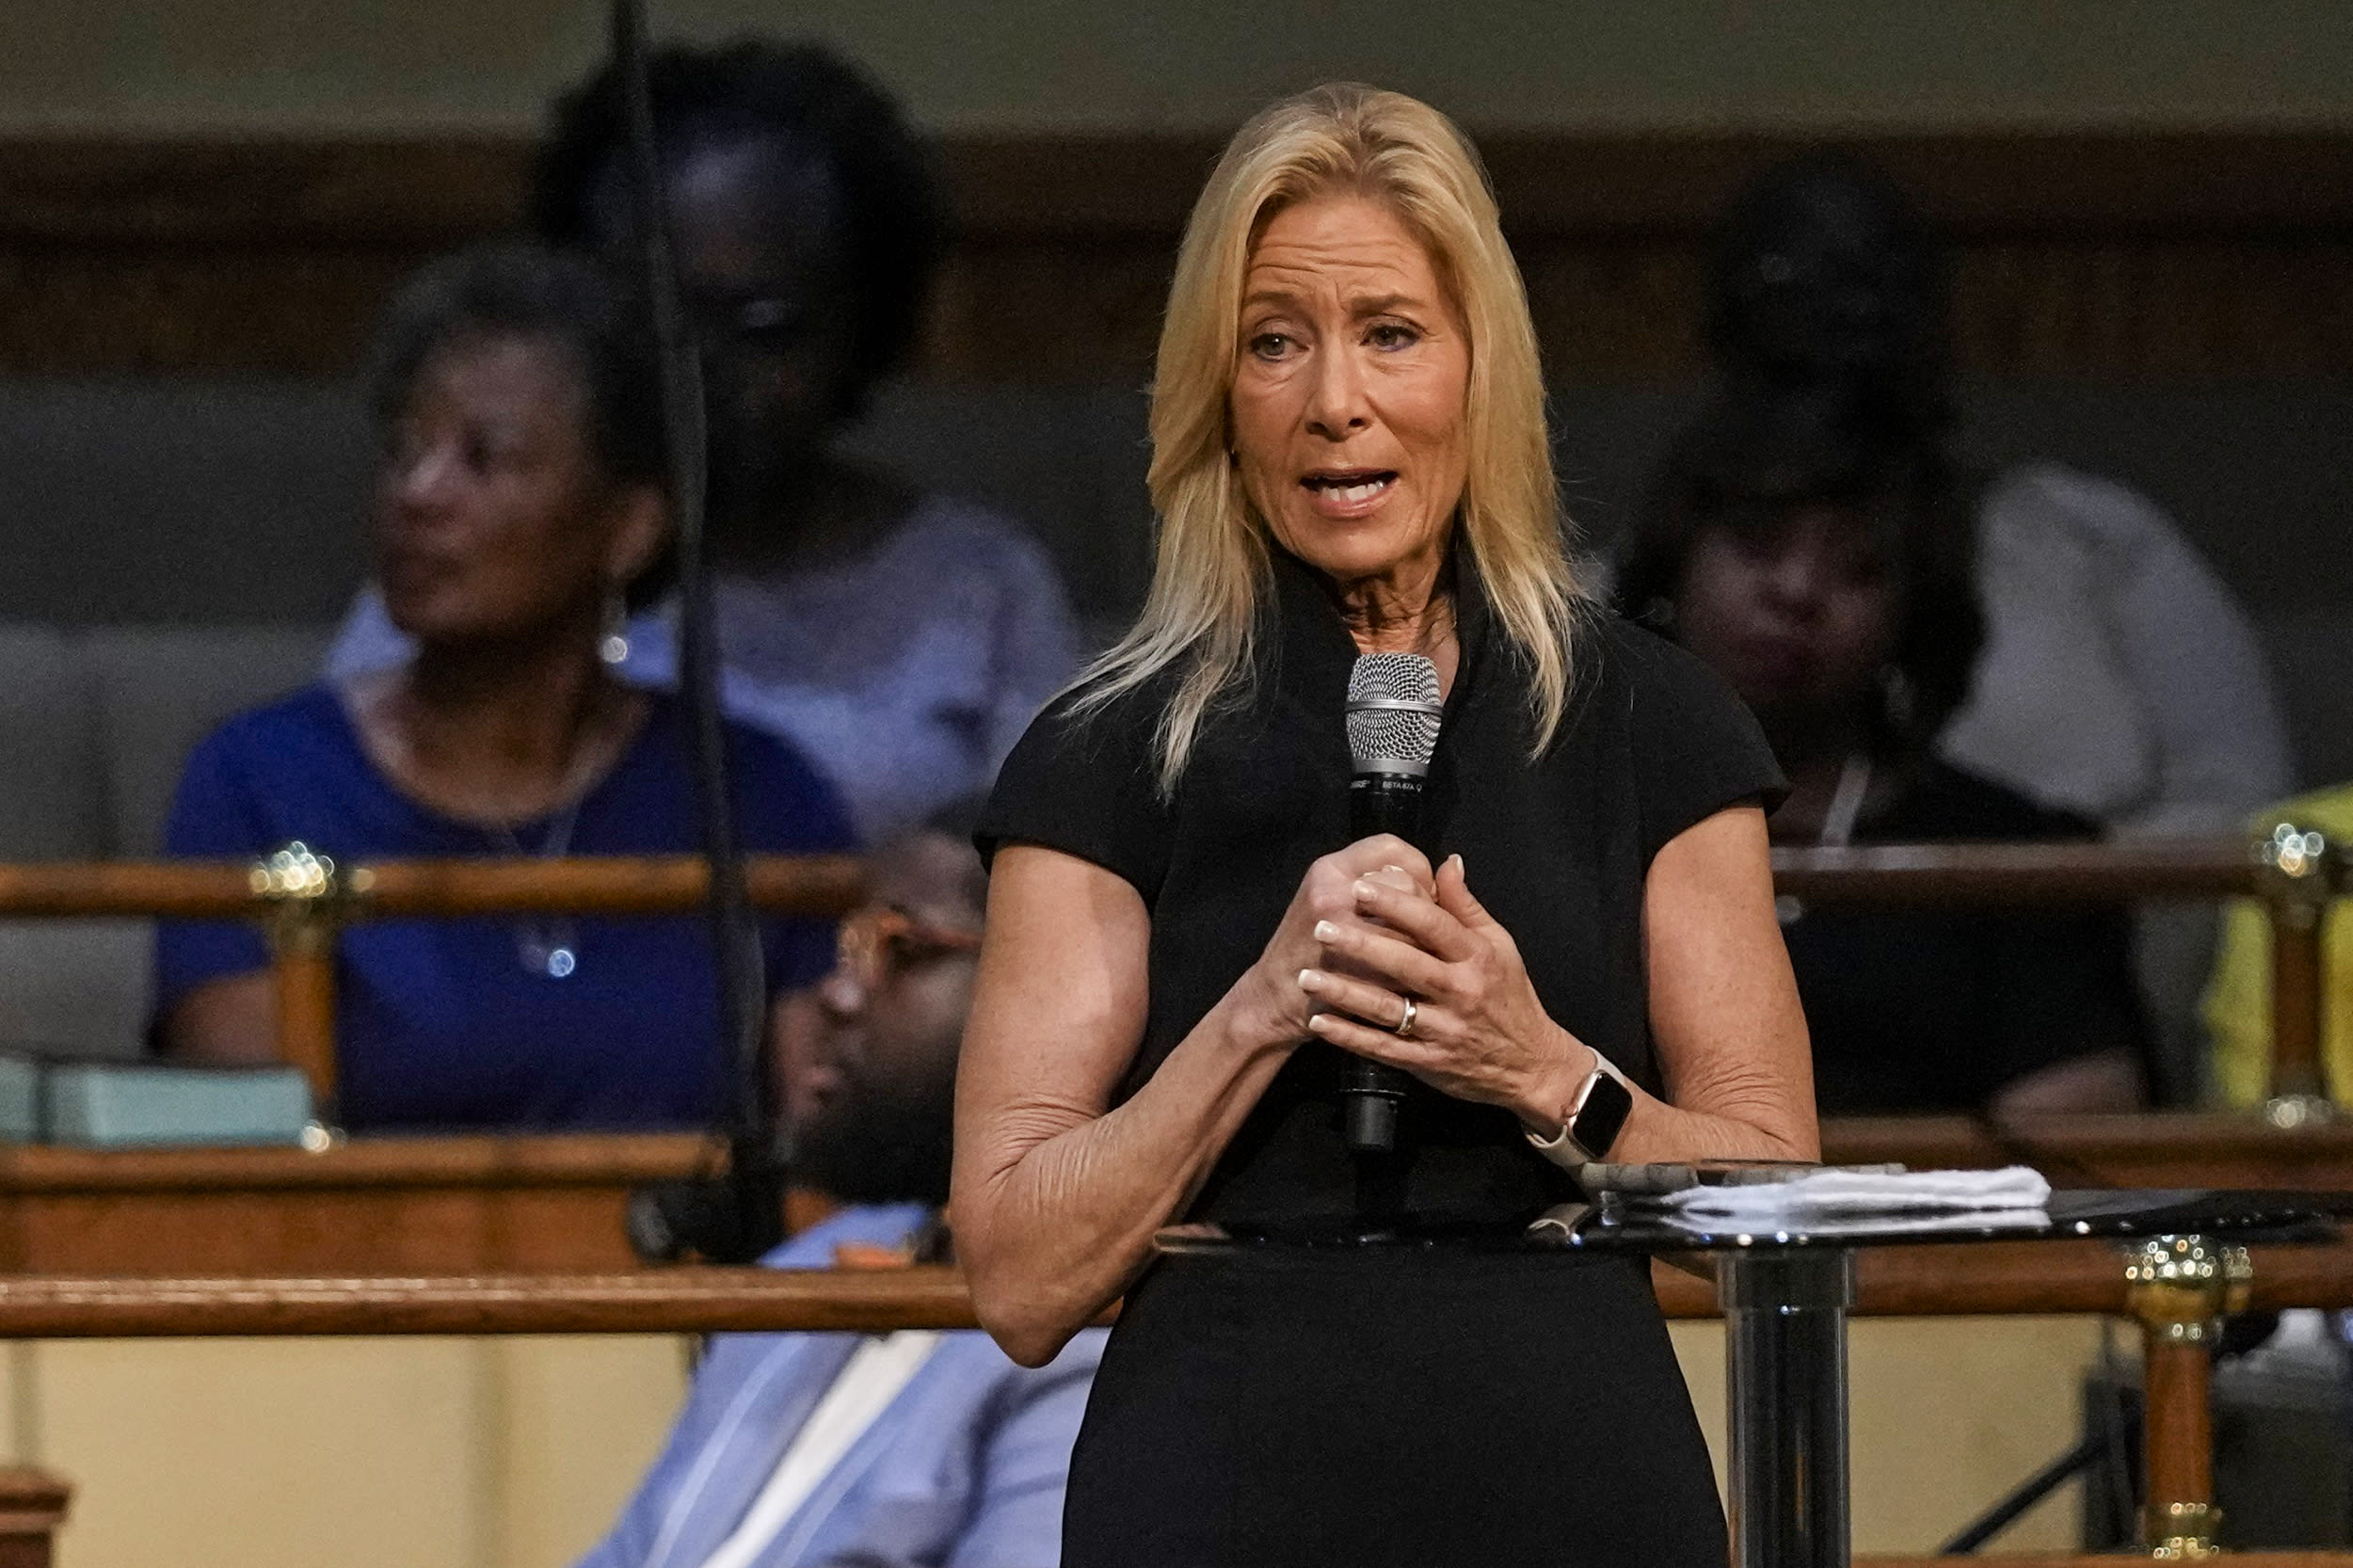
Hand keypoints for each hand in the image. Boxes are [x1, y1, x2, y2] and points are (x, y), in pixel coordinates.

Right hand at [1229, 836, 1433, 1052]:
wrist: (1272, 998)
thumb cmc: (1308, 945)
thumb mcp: (1329, 896)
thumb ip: (1376, 879)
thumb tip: (1445, 873)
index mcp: (1328, 869)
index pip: (1392, 848)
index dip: (1417, 867)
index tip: (1422, 890)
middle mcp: (1332, 894)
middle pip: (1406, 885)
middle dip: (1427, 907)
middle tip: (1427, 927)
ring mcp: (1341, 935)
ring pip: (1411, 927)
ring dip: (1427, 944)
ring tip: (1425, 954)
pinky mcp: (1352, 973)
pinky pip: (1403, 967)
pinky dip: (1416, 975)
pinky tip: (1413, 979)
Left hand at [1297, 854, 1596, 1129]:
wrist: (1530, 1065)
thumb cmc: (1509, 996)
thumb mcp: (1500, 945)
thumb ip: (1466, 906)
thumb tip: (1447, 862)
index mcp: (1477, 956)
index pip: (1432, 923)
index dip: (1395, 904)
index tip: (1359, 887)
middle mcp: (1461, 991)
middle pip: (1405, 962)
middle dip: (1360, 944)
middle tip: (1321, 927)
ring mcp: (1444, 1030)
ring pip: (1388, 1008)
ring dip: (1344, 993)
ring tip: (1307, 977)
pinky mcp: (1429, 1062)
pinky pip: (1383, 1048)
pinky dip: (1350, 1036)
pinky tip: (1321, 1022)